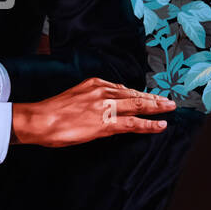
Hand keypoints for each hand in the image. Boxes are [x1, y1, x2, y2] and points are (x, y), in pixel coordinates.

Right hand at [11, 77, 175, 147]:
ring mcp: (106, 106)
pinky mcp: (106, 122)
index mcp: (94, 84)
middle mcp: (103, 91)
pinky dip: (149, 124)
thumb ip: (89, 99)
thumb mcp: (73, 98)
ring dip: (156, 107)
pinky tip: (160, 125)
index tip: (149, 96)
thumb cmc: (51, 112)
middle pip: (135, 94)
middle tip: (169, 101)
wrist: (40, 120)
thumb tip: (100, 107)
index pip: (122, 88)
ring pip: (138, 105)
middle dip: (154, 98)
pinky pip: (133, 123)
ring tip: (170, 109)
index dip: (138, 93)